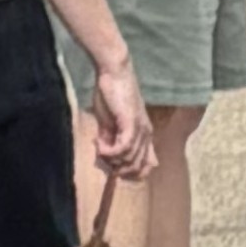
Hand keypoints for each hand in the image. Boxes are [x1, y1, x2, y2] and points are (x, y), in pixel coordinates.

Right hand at [83, 55, 153, 185]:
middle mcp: (147, 136)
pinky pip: (125, 148)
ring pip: (130, 160)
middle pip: (136, 167)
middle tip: (101, 157)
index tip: (111, 167)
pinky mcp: (132, 124)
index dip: (130, 173)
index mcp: (144, 136)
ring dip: (111, 158)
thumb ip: (108, 139)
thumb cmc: (110, 94)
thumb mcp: (108, 122)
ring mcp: (141, 131)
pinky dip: (111, 151)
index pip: (146, 167)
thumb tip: (104, 156)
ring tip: (98, 146)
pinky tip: (99, 145)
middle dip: (117, 168)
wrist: (113, 72)